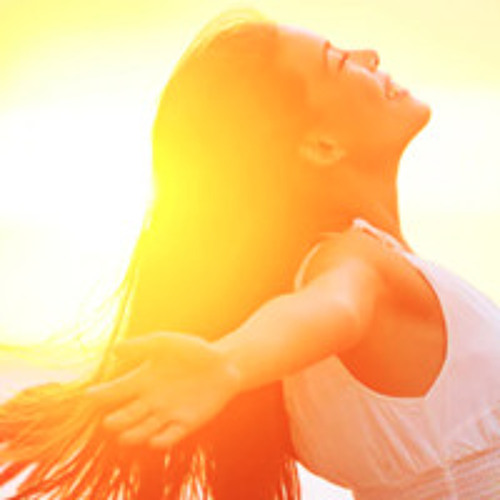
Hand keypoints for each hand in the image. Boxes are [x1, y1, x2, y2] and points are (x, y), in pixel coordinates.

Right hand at [86, 331, 241, 448]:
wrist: (224, 363)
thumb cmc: (192, 351)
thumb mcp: (165, 343)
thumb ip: (141, 346)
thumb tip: (113, 349)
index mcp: (142, 380)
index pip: (116, 391)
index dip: (101, 394)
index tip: (88, 396)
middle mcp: (150, 401)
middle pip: (127, 415)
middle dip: (117, 420)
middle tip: (109, 422)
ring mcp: (167, 413)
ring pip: (145, 428)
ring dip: (135, 434)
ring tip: (125, 437)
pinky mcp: (185, 423)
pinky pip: (171, 435)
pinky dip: (163, 440)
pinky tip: (155, 441)